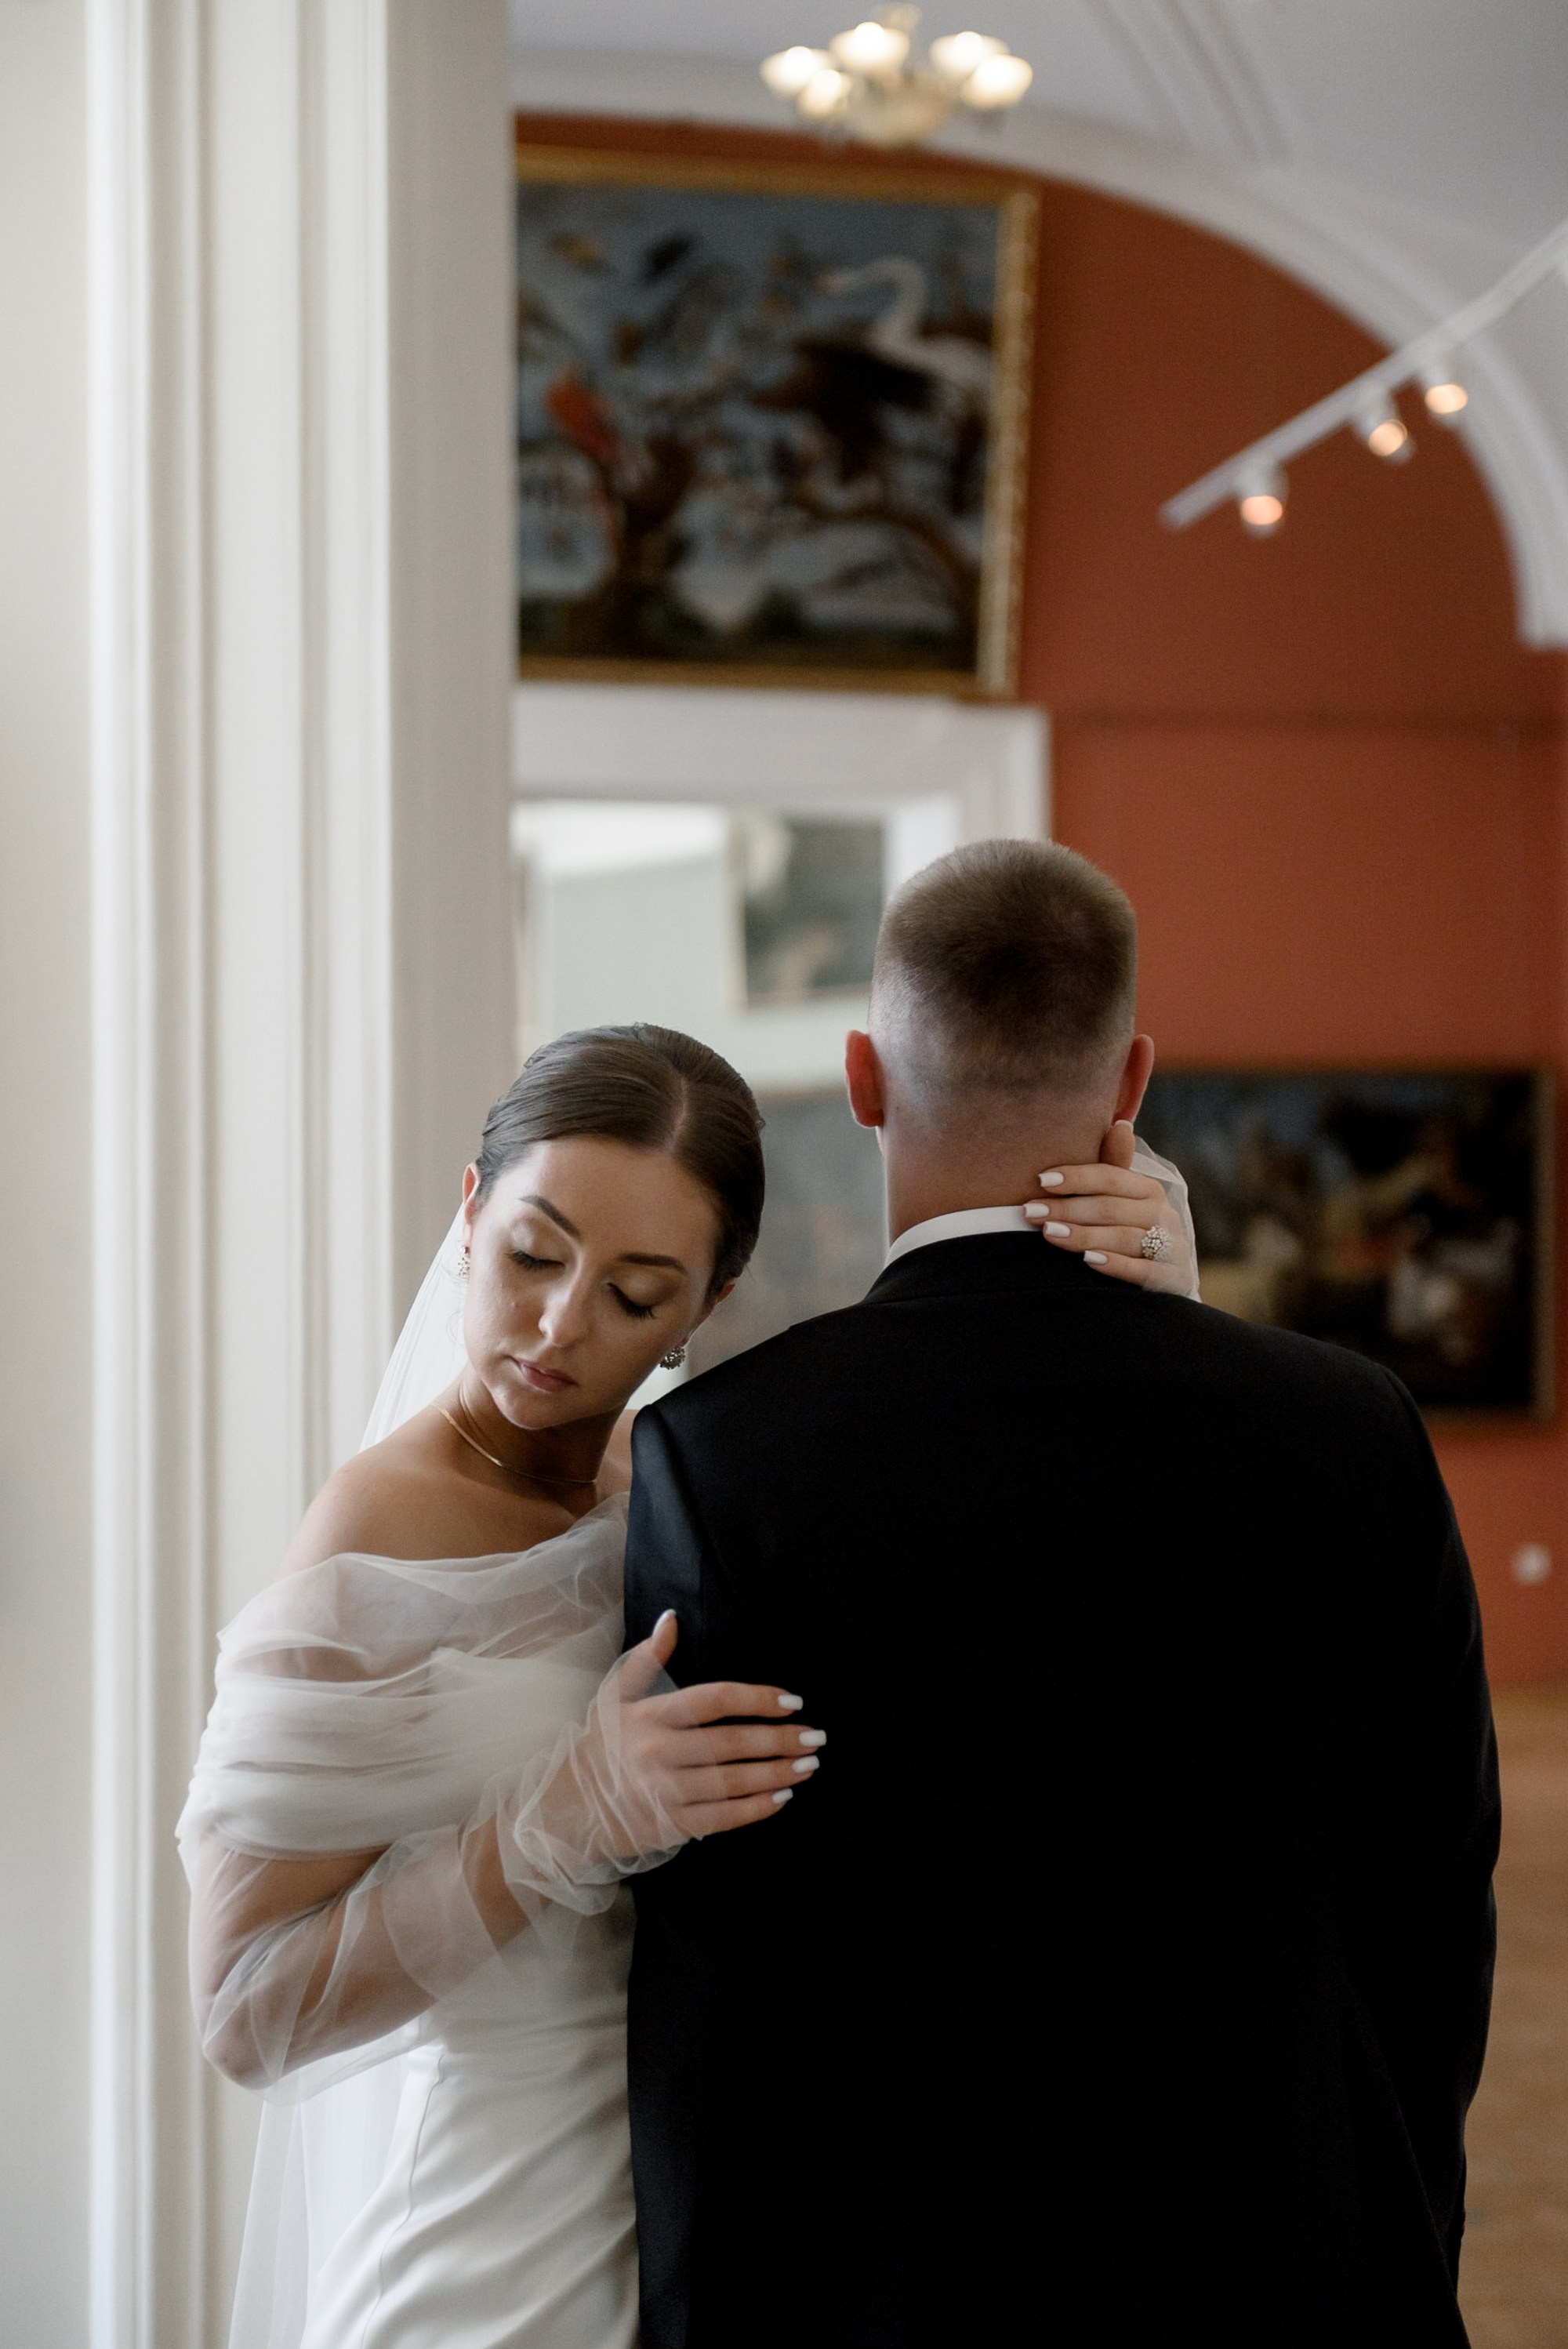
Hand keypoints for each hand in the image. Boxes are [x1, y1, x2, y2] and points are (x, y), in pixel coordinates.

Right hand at [605, 1611, 825, 1843]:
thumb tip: (672, 1618)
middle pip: (731, 1742)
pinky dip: (755, 1809)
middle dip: (779, 1739)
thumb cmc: (599, 1748)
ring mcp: (662, 1792)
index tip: (792, 1700)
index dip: (757, 1698)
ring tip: (807, 1765)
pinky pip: (722, 1817)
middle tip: (814, 1736)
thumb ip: (646, 1659)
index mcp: (648, 1715)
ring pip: (732, 1781)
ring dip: (776, 1774)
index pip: (714, 1700)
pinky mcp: (668, 1826)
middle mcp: (656, 1752)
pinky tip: (782, 1797)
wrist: (566, 1811)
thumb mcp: (613, 1697)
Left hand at [1024, 1119, 1193, 1294]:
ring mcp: (1172, 1249)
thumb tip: (1121, 1125)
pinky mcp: (1174, 1280)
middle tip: (1031, 1211)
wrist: (1160, 1288)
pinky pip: (1145, 1271)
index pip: (1111, 1178)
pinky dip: (1117, 1264)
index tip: (1041, 1180)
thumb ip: (1112, 1170)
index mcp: (1149, 1190)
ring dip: (1085, 1234)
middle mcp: (1164, 1216)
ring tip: (1049, 1233)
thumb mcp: (1117, 1203)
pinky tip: (1088, 1260)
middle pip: (1112, 1207)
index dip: (1077, 1177)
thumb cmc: (1126, 1235)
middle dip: (1068, 1208)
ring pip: (1125, 1237)